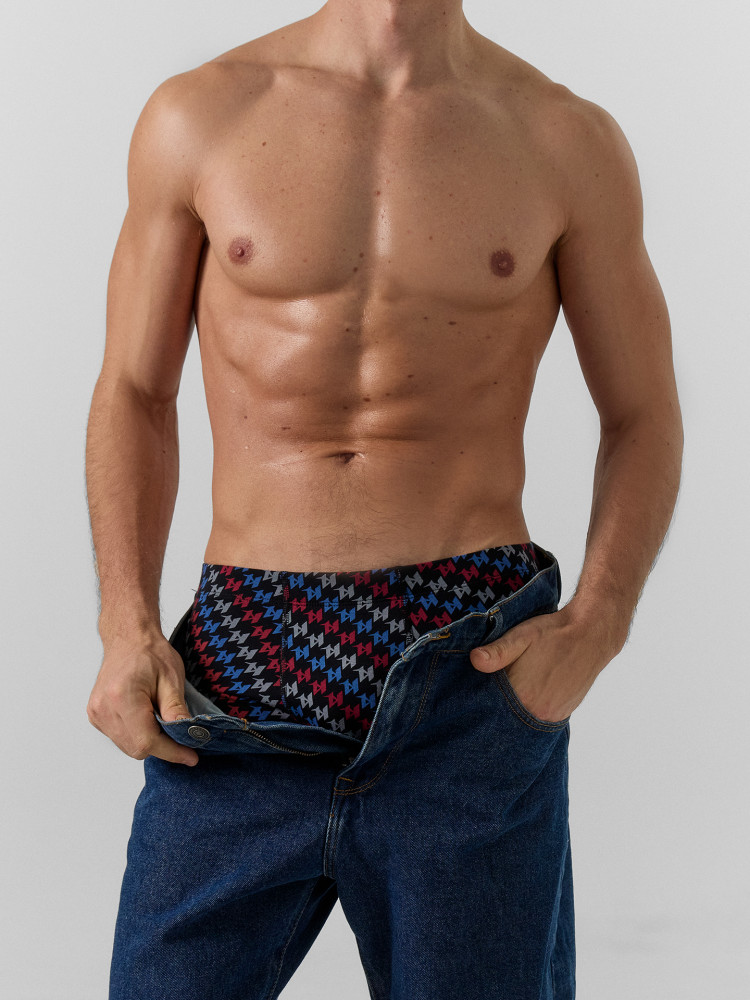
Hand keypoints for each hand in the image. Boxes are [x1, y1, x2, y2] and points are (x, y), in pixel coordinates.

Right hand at [87, 631, 199, 765]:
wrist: (128, 638)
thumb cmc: (150, 653)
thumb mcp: (172, 678)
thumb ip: (177, 710)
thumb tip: (188, 737)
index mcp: (122, 698)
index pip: (147, 741)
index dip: (171, 752)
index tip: (191, 756)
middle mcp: (103, 709)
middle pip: (136, 748)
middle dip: (162, 747)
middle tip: (183, 737)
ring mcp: (96, 714)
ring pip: (128, 746)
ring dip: (149, 742)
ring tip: (163, 722)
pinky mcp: (96, 716)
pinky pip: (120, 738)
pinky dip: (137, 735)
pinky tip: (147, 719)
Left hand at [469, 604, 619, 722]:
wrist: (591, 635)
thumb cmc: (553, 633)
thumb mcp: (521, 636)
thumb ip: (497, 651)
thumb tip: (475, 659)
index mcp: (524, 695)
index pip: (491, 707)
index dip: (481, 699)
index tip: (474, 691)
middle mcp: (538, 712)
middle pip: (507, 716)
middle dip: (498, 705)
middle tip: (495, 688)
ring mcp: (552, 716)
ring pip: (523, 718)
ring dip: (515, 708)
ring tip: (514, 689)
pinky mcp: (563, 714)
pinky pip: (540, 716)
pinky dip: (531, 709)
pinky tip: (529, 693)